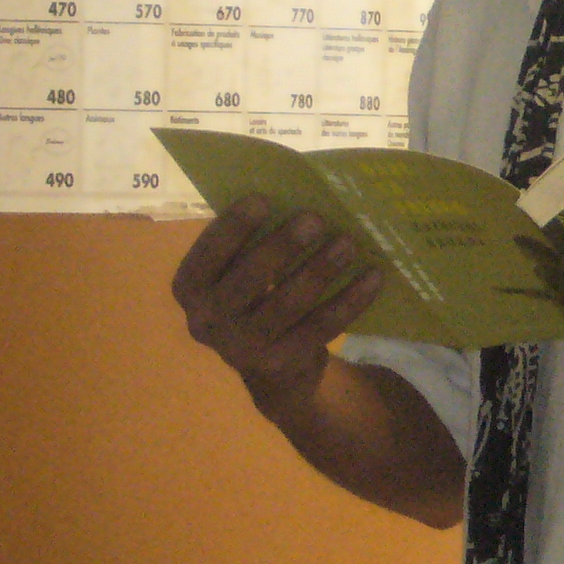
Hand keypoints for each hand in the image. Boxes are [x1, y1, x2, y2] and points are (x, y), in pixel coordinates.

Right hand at [171, 196, 384, 413]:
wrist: (271, 371)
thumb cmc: (253, 299)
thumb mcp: (235, 273)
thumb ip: (250, 241)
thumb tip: (295, 192)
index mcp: (190, 287)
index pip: (209, 253)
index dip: (234, 226)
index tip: (264, 198)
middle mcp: (207, 320)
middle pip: (250, 278)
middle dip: (284, 246)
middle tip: (316, 219)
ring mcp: (243, 348)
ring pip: (288, 303)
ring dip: (322, 269)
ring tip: (349, 243)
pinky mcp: (282, 363)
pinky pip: (322, 326)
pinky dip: (350, 300)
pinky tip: (373, 277)